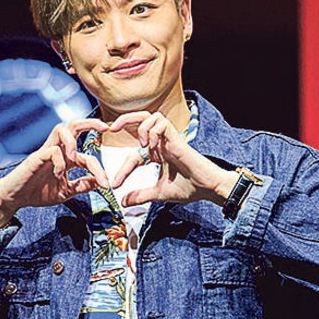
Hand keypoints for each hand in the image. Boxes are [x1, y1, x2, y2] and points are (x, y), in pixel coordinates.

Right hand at [0, 117, 110, 227]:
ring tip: (75, 158)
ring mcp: (46, 151)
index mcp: (65, 158)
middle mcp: (57, 150)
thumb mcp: (65, 192)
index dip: (100, 168)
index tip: (107, 183)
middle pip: (74, 126)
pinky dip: (60, 162)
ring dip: (73, 141)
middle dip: (91, 122)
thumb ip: (81, 186)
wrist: (15, 198)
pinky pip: (52, 151)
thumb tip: (100, 183)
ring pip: (61, 129)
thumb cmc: (38, 193)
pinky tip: (58, 176)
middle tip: (106, 127)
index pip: (87, 154)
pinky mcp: (36, 157)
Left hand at [107, 111, 233, 207]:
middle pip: (141, 119)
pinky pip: (162, 123)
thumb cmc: (188, 188)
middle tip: (111, 128)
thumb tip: (124, 202)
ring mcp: (169, 139)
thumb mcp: (158, 193)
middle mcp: (162, 143)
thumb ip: (141, 195)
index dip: (122, 168)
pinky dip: (154, 131)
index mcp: (157, 154)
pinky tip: (153, 147)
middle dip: (124, 119)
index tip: (115, 184)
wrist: (206, 188)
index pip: (134, 154)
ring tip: (142, 145)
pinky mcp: (177, 138)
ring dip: (141, 126)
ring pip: (151, 116)